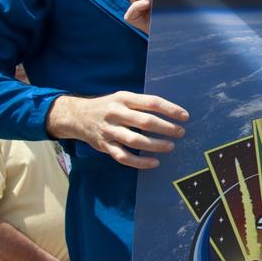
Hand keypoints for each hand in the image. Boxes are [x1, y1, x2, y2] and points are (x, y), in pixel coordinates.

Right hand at [46, 92, 188, 169]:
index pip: (151, 102)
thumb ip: (142, 104)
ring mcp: (109, 131)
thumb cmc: (108, 106)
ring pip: (135, 141)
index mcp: (124, 98)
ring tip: (170, 147)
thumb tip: (172, 113)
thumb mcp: (123, 97)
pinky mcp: (104, 146)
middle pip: (145, 122)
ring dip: (155, 145)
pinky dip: (140, 162)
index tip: (185, 116)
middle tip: (180, 133)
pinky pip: (123, 156)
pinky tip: (154, 162)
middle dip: (166, 128)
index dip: (170, 109)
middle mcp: (115, 114)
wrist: (76, 116)